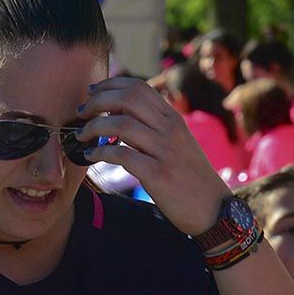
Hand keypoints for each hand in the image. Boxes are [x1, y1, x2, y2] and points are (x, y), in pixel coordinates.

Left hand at [76, 76, 230, 235]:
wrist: (213, 209)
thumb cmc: (188, 177)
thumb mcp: (176, 143)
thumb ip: (153, 126)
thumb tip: (118, 113)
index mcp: (173, 119)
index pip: (138, 87)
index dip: (110, 85)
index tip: (91, 92)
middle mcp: (170, 129)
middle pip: (128, 99)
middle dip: (97, 101)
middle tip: (81, 112)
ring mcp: (165, 151)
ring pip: (122, 124)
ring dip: (93, 127)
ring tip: (80, 136)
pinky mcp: (158, 174)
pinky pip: (122, 155)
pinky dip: (100, 153)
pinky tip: (90, 156)